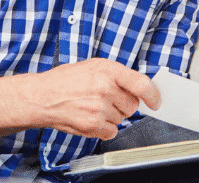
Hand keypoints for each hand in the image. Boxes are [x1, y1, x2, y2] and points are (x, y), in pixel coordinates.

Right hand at [0, 58, 159, 142]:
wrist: (42, 96)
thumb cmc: (66, 80)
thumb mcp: (93, 66)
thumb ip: (117, 76)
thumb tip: (140, 87)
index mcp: (108, 70)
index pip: (142, 84)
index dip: (153, 95)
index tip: (156, 102)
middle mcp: (105, 88)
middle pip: (132, 105)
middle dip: (123, 104)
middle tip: (106, 99)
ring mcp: (99, 108)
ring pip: (122, 119)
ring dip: (111, 116)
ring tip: (92, 106)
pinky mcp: (92, 125)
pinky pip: (111, 131)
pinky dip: (104, 128)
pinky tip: (90, 118)